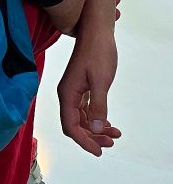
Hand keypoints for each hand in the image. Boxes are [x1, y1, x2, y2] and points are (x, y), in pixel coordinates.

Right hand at [57, 29, 119, 155]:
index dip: (84, 141)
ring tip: (115, 134)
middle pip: (75, 125)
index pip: (70, 126)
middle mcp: (67, 94)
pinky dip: (96, 119)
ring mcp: (74, 91)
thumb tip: (96, 129)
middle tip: (111, 142)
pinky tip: (109, 123)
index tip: (99, 151)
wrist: (97, 32)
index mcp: (67, 93)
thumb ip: (98, 105)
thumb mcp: (101, 80)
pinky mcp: (82, 88)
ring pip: (81, 119)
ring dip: (96, 130)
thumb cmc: (98, 52)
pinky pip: (86, 110)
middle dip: (91, 137)